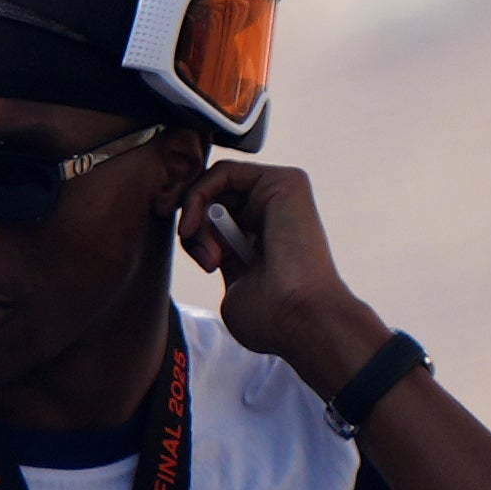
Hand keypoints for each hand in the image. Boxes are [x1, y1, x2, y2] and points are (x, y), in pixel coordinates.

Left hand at [173, 158, 380, 387]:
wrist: (300, 318)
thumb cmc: (271, 317)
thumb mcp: (234, 284)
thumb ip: (220, 256)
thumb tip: (205, 242)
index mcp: (264, 233)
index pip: (213, 213)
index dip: (190, 229)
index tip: (193, 254)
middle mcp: (275, 209)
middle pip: (210, 196)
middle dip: (191, 225)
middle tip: (201, 257)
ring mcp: (281, 193)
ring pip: (213, 184)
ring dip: (195, 217)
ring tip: (208, 254)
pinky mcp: (286, 181)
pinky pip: (223, 171)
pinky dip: (199, 195)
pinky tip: (198, 227)